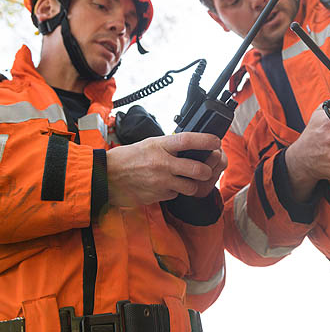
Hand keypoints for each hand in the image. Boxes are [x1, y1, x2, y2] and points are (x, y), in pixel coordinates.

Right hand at [106, 133, 221, 206]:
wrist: (106, 176)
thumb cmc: (128, 157)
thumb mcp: (149, 144)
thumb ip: (169, 146)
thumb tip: (190, 146)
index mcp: (160, 145)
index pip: (188, 140)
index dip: (206, 140)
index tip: (216, 141)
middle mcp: (162, 163)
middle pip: (197, 169)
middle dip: (206, 170)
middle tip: (206, 169)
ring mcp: (160, 181)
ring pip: (191, 186)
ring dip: (192, 184)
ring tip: (185, 179)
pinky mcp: (157, 195)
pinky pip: (175, 194)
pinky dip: (174, 191)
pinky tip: (166, 186)